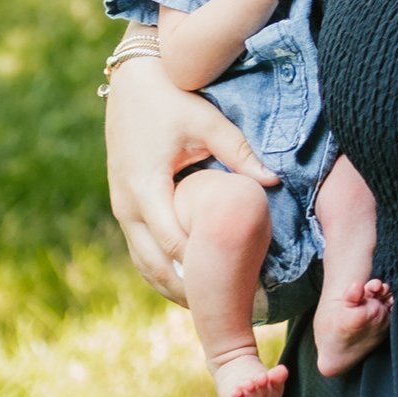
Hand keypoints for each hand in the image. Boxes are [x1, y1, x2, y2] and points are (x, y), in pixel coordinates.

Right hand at [104, 56, 277, 303]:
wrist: (133, 81)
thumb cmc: (172, 97)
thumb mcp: (206, 120)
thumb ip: (238, 151)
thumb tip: (273, 181)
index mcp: (146, 187)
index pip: (175, 242)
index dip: (202, 269)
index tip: (235, 288)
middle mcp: (129, 206)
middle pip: (156, 265)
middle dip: (189, 291)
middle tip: (228, 315)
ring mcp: (123, 209)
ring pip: (145, 264)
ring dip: (175, 287)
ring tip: (213, 312)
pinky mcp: (127, 207)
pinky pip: (143, 251)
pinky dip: (163, 272)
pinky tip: (190, 287)